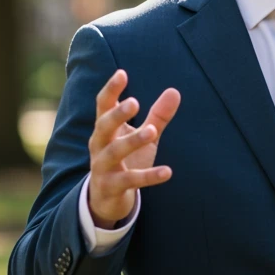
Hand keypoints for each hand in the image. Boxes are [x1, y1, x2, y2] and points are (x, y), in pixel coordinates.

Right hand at [87, 69, 180, 228]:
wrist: (106, 200)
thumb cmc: (125, 161)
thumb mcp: (143, 137)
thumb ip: (157, 116)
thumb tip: (175, 91)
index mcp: (104, 130)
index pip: (102, 106)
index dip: (110, 90)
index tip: (122, 73)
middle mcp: (99, 146)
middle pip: (103, 126)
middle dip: (117, 114)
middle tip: (134, 102)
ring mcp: (102, 168)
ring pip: (114, 152)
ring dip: (132, 141)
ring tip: (152, 131)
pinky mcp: (111, 187)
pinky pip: (130, 181)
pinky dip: (149, 177)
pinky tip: (168, 172)